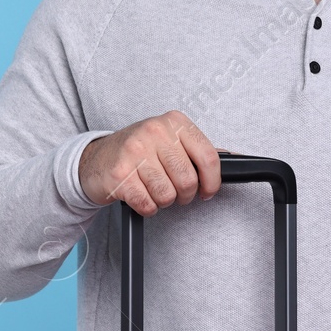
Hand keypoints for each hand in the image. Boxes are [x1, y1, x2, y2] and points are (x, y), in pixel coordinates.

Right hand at [78, 110, 223, 214]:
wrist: (96, 158)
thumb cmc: (138, 151)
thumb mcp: (169, 141)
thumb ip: (198, 150)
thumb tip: (234, 158)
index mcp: (174, 122)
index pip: (208, 157)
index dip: (212, 182)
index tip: (207, 191)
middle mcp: (155, 132)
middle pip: (188, 180)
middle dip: (185, 195)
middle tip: (175, 192)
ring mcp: (135, 151)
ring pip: (168, 195)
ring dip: (164, 201)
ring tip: (153, 190)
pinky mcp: (120, 173)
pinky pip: (148, 204)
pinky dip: (147, 208)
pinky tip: (140, 194)